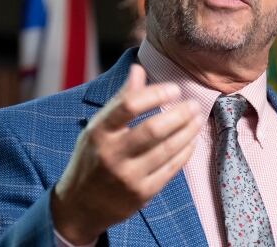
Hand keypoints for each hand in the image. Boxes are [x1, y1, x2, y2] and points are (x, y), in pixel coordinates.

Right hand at [51, 64, 201, 243]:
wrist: (79, 207)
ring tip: (197, 118)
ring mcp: (127, 176)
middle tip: (194, 104)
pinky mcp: (141, 194)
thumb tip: (138, 69)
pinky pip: (170, 169)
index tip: (174, 88)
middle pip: (153, 129)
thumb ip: (121, 99)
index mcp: (99, 132)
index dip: (156, 94)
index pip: (129, 105)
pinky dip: (185, 152)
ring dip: (188, 131)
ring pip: (167, 149)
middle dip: (180, 114)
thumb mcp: (98, 127)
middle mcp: (112, 154)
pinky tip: (191, 141)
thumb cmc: (92, 158)